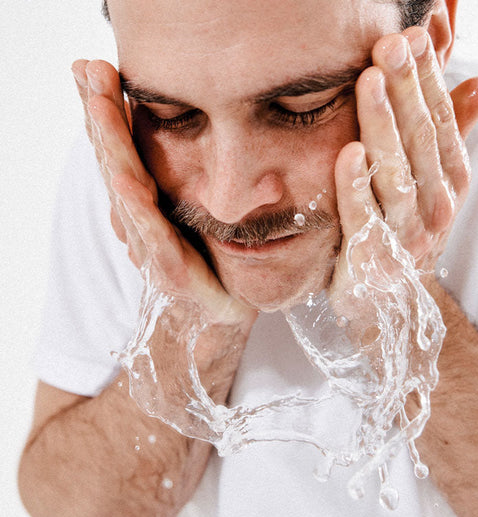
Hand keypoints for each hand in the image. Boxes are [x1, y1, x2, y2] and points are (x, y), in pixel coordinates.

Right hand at [71, 59, 255, 328]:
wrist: (219, 318)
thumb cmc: (210, 266)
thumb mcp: (196, 215)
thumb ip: (179, 183)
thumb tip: (178, 147)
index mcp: (148, 208)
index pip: (124, 154)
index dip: (109, 116)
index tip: (97, 71)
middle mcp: (142, 224)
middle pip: (117, 164)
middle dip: (102, 117)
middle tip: (88, 68)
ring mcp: (152, 248)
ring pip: (127, 191)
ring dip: (112, 147)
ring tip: (97, 103)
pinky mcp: (171, 271)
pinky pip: (152, 233)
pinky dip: (136, 206)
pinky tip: (126, 179)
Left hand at [334, 26, 477, 285]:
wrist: (388, 301)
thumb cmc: (404, 231)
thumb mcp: (431, 184)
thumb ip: (449, 136)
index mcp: (451, 180)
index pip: (441, 120)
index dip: (428, 77)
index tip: (414, 34)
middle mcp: (436, 204)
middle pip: (421, 138)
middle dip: (405, 88)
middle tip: (389, 42)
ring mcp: (407, 234)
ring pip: (396, 172)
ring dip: (383, 125)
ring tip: (369, 80)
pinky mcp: (373, 258)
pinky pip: (364, 217)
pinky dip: (356, 185)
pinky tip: (347, 151)